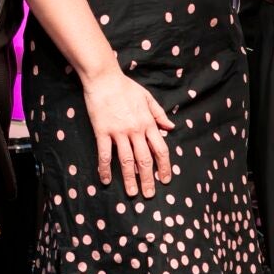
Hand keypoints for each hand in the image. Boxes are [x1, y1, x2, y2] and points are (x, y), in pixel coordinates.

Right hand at [83, 68, 173, 197]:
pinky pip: (105, 154)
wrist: (104, 78)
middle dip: (148, 179)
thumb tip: (170, 127)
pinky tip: (106, 180)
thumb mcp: (148, 98)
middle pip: (145, 160)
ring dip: (129, 179)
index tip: (165, 179)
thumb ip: (159, 114)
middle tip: (149, 194)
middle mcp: (136, 130)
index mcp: (148, 123)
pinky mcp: (102, 132)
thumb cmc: (126, 87)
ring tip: (132, 193)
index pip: (160, 150)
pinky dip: (105, 169)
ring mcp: (119, 132)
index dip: (164, 167)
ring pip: (127, 161)